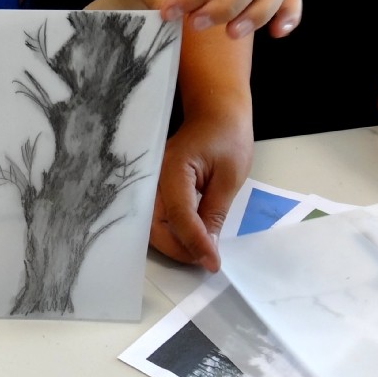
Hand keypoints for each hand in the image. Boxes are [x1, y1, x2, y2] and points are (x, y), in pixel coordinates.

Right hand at [149, 109, 252, 271]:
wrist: (214, 112)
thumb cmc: (227, 137)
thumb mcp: (229, 178)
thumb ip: (214, 214)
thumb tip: (207, 250)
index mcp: (173, 169)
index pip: (180, 215)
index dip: (195, 243)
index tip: (212, 264)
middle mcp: (152, 178)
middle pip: (154, 226)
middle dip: (178, 249)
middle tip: (205, 261)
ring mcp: (148, 183)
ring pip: (150, 226)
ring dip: (172, 245)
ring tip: (199, 253)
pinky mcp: (152, 188)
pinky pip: (153, 218)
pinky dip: (170, 234)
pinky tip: (188, 240)